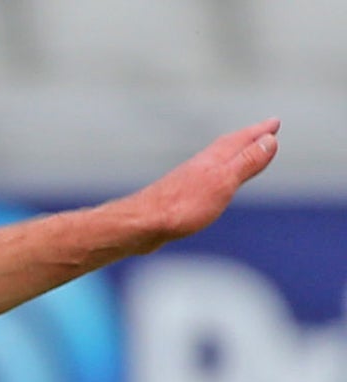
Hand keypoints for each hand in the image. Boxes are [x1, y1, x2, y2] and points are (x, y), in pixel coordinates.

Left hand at [129, 119, 280, 246]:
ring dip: (232, 155)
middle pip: (230, 146)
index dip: (260, 131)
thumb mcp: (223, 181)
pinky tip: (211, 184)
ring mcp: (189, 179)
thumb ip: (247, 162)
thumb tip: (270, 139)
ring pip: (217, 161)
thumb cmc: (183, 204)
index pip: (243, 139)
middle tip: (263, 131)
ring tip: (241, 153)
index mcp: (216, 158)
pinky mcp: (179, 196)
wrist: (141, 224)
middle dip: (248, 139)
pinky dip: (216, 175)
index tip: (274, 123)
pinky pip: (205, 179)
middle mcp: (202, 164)